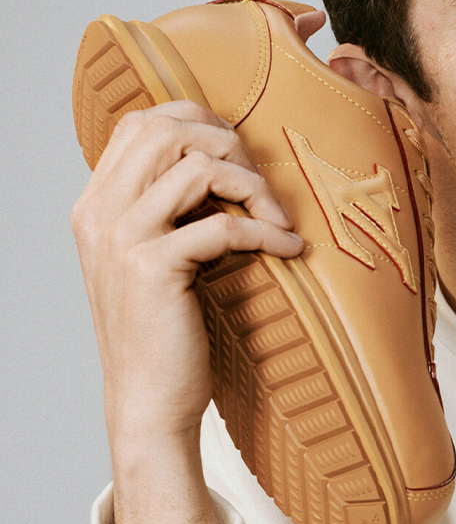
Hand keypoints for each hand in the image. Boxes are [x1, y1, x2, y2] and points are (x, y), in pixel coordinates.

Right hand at [71, 100, 303, 523]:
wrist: (147, 401)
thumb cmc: (165, 327)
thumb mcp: (157, 254)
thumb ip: (172, 206)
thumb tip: (228, 160)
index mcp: (97, 204)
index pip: (141, 123)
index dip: (198, 121)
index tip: (239, 152)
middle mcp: (100, 214)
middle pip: (168, 130)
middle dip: (230, 145)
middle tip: (261, 187)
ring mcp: (121, 239)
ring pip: (199, 168)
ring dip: (254, 188)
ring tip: (279, 221)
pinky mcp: (152, 269)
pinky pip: (224, 226)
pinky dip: (267, 234)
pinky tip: (289, 250)